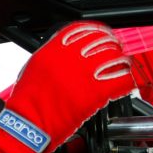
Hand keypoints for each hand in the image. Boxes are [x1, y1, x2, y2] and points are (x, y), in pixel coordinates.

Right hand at [0, 21, 133, 152]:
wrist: (28, 123)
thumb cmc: (28, 100)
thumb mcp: (33, 67)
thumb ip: (50, 53)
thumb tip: (65, 48)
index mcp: (54, 49)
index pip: (83, 29)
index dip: (96, 30)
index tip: (100, 35)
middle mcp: (71, 58)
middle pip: (103, 40)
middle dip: (111, 45)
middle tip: (113, 51)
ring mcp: (85, 74)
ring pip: (116, 58)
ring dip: (121, 62)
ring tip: (120, 67)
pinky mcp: (96, 92)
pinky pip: (120, 80)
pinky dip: (124, 82)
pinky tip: (121, 86)